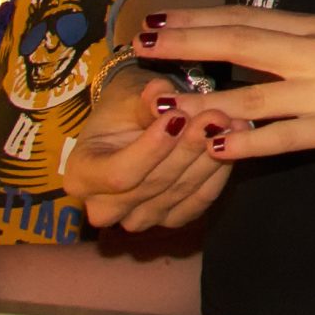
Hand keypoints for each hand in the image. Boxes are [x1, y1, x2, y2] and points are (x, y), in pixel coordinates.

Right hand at [59, 69, 236, 233]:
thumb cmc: (124, 105)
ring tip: (228, 124)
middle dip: (187, 149)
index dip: (150, 150)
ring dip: (207, 159)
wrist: (134, 120)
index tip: (177, 117)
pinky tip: (232, 144)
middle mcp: (103, 207)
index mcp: (81, 175)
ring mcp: (138, 219)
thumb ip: (144, 99)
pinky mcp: (169, 220)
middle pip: (152, 187)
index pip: (118, 174)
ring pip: (178, 195)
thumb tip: (160, 95)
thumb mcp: (128, 94)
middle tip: (215, 116)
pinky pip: (198, 202)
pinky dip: (217, 173)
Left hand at [134, 8, 314, 169]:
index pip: (244, 19)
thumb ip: (305, 51)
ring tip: (162, 105)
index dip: (198, 19)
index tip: (157, 18)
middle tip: (139, 41)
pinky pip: (285, 136)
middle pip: (238, 41)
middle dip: (185, 42)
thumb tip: (259, 54)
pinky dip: (248, 143)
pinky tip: (218, 149)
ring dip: (203, 101)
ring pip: (252, 94)